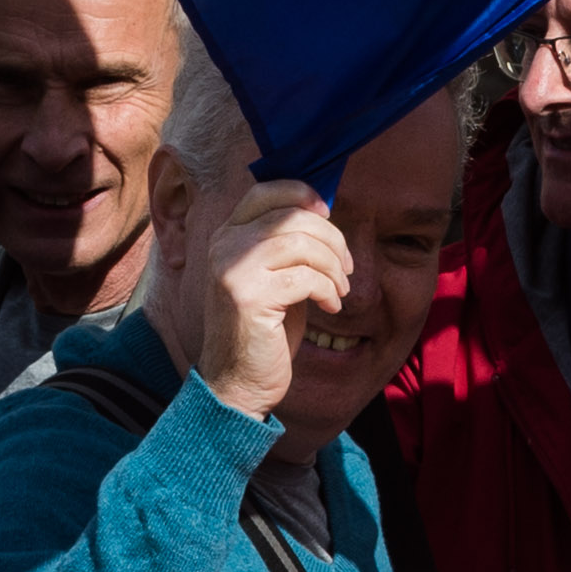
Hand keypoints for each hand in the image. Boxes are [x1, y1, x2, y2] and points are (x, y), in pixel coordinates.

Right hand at [194, 179, 346, 422]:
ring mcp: (231, 270)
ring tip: (340, 290)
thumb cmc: (264, 327)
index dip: (302, 194)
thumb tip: (322, 210)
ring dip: (334, 266)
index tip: (327, 213)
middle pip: (292, 217)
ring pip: (301, 244)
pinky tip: (330, 306)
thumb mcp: (274, 275)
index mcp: (226, 235)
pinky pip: (305, 278)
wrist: (237, 381)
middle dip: (332, 239)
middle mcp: (223, 246)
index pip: (265, 191)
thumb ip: (286, 243)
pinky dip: (328, 290)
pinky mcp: (248, 297)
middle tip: (347, 268)